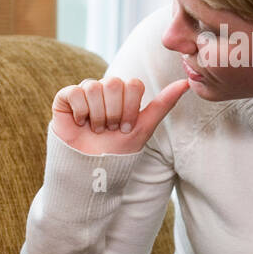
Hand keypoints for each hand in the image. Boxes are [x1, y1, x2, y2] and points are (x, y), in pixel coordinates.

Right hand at [51, 76, 189, 154]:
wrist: (90, 170)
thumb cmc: (117, 151)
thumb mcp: (143, 128)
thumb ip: (163, 104)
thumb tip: (187, 83)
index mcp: (124, 94)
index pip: (133, 84)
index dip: (130, 108)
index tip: (126, 128)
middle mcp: (105, 89)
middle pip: (114, 83)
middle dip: (114, 113)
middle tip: (110, 130)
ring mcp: (85, 92)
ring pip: (94, 87)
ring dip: (97, 116)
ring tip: (95, 130)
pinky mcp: (65, 98)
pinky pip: (75, 92)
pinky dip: (80, 112)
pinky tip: (80, 124)